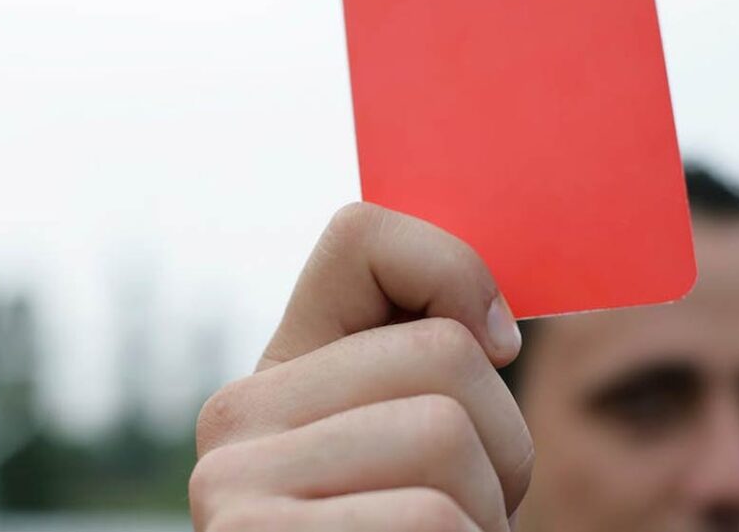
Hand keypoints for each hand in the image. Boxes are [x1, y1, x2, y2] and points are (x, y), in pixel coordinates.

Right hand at [189, 202, 532, 530]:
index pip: (364, 235)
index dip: (457, 272)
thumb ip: (426, 372)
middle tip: (464, 513)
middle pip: (446, 355)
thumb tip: (496, 325)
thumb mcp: (420, 452)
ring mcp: (235, 489)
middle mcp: (237, 416)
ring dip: (489, 515)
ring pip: (447, 435)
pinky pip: (430, 521)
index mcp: (284, 371)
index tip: (500, 348)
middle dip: (504, 445)